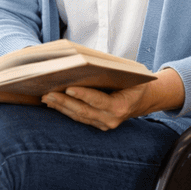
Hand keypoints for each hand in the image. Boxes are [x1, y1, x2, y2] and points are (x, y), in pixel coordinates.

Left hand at [41, 69, 184, 130]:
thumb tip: (84, 63)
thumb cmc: (134, 82)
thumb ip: (109, 72)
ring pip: (79, 116)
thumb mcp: (128, 75)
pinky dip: (66, 110)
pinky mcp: (98, 125)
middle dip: (64, 102)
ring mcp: (104, 125)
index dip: (83, 95)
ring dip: (61, 107)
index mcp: (120, 106)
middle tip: (48, 93)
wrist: (144, 100)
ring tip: (47, 97)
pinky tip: (54, 103)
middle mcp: (112, 119)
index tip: (69, 88)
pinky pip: (80, 118)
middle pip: (84, 111)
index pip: (98, 101)